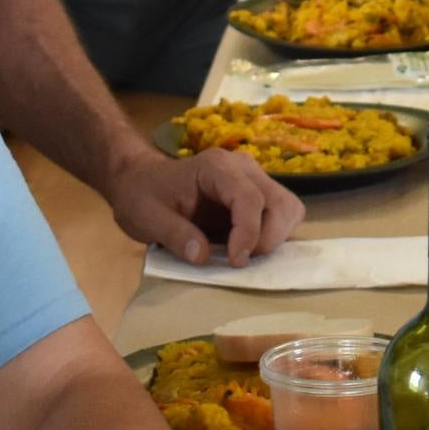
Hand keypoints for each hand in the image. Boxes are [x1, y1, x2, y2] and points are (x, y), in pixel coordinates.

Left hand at [108, 148, 303, 267]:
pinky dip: (274, 234)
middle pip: (279, 202)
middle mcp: (242, 167)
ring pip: (288, 207)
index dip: (248, 233)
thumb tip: (204, 257)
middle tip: (239, 260)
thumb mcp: (147, 217)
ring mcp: (253, 178)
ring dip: (275, 236)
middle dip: (267, 237)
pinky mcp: (257, 193)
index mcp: (216, 167)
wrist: (140, 181)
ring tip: (245, 253)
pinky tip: (247, 246)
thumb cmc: (142, 195)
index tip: (235, 262)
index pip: (249, 198)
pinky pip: (281, 213)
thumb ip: (175, 235)